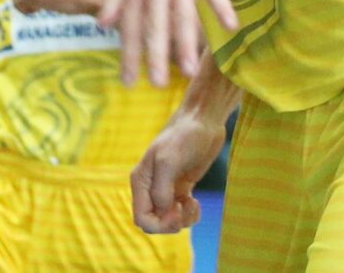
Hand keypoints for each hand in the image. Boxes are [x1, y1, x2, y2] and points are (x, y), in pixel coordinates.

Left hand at [98, 0, 236, 86]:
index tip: (128, 81)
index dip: (128, 53)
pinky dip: (221, 8)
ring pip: (183, 11)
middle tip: (156, 83)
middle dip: (156, 53)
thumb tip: (100, 24)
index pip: (129, 23)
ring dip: (186, 41)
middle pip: (156, 22)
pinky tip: (229, 28)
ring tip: (188, 70)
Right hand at [130, 111, 225, 233]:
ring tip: (192, 203)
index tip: (176, 211)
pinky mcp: (181, 187)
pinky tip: (195, 202)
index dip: (158, 224)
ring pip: (168, 220)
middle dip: (170, 223)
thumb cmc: (184, 136)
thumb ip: (161, 189)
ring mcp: (166, 188)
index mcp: (140, 180)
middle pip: (154, 222)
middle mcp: (150, 187)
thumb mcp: (168, 160)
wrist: (203, 120)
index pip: (141, 218)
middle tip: (185, 208)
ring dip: (182, 219)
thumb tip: (162, 211)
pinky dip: (189, 214)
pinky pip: (181, 213)